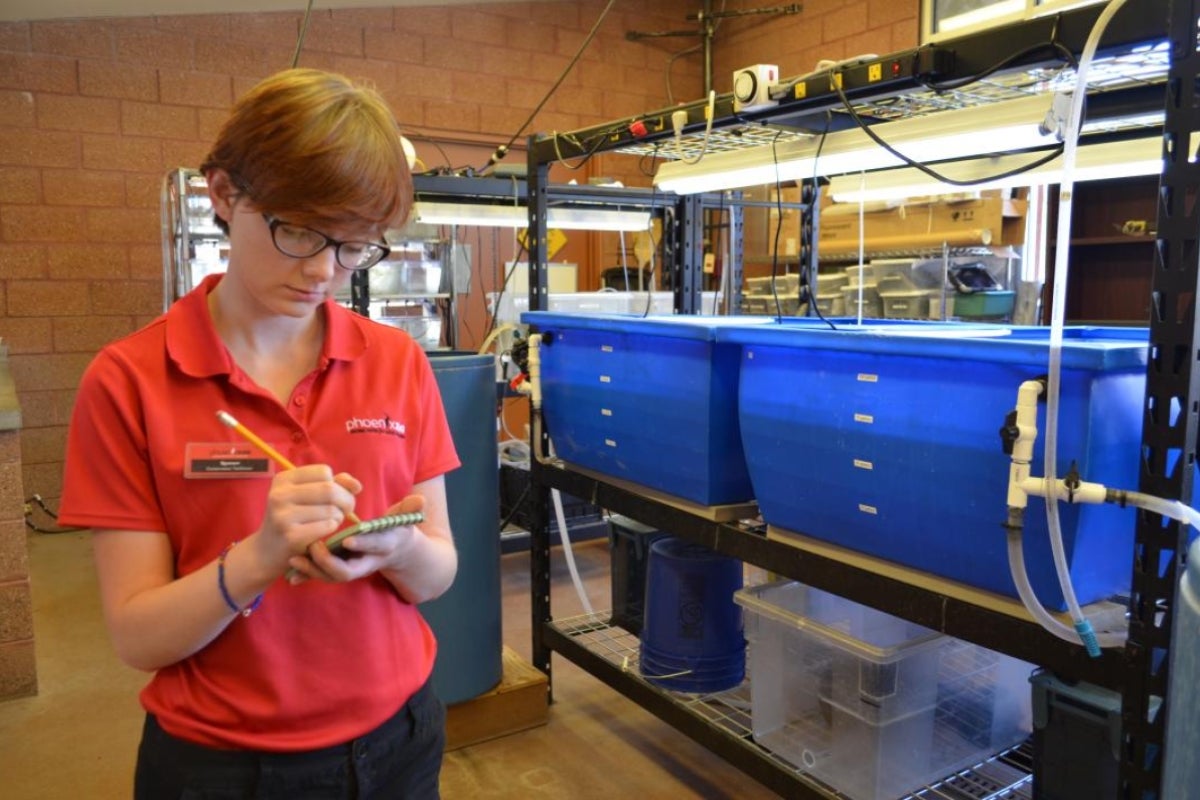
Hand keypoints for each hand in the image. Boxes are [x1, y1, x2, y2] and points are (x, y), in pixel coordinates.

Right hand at [249, 465, 361, 577]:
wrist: (266, 551)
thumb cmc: (292, 520)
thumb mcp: (306, 496)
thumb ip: (334, 485)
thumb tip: (357, 486)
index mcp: (283, 479)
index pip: (324, 471)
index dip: (337, 484)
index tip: (336, 497)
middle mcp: (279, 494)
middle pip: (330, 489)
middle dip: (346, 500)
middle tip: (346, 511)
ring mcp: (283, 516)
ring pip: (331, 509)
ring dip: (339, 517)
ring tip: (331, 522)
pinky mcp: (291, 536)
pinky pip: (328, 526)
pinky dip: (332, 528)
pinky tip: (323, 533)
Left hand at [286, 493, 425, 583]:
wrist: (397, 554)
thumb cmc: (398, 530)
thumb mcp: (406, 519)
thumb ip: (410, 510)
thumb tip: (420, 500)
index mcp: (386, 546)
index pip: (377, 547)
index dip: (364, 543)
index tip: (348, 538)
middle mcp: (368, 561)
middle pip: (349, 571)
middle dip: (330, 563)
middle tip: (314, 547)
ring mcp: (353, 568)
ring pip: (332, 576)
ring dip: (313, 570)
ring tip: (296, 557)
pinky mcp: (340, 570)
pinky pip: (323, 576)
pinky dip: (307, 576)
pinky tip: (290, 575)